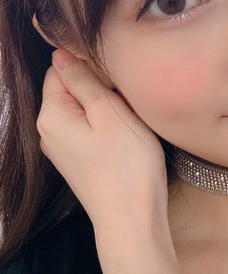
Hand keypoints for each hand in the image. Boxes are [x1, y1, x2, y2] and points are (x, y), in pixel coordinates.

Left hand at [37, 48, 169, 234]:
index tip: (116, 75)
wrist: (133, 219)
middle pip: (69, 90)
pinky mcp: (79, 162)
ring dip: (104, 107)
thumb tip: (61, 53)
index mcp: (51, 115)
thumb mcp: (109, 112)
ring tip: (129, 116)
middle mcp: (48, 132)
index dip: (89, 64)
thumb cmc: (126, 166)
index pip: (60, 69)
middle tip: (127, 97)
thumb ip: (83, 80)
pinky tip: (124, 136)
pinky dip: (106, 126)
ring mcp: (62, 149)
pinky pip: (88, 130)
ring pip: (82, 110)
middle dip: (98, 86)